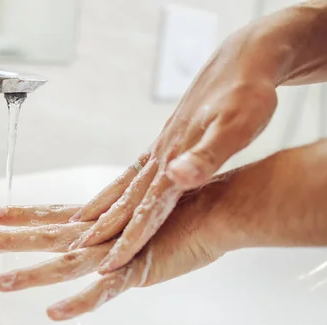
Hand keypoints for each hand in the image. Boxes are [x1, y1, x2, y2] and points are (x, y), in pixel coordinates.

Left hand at [0, 187, 225, 320]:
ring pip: (65, 264)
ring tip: (0, 281)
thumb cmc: (188, 211)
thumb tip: (107, 235)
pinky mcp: (138, 270)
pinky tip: (55, 313)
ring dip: (31, 273)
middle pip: (49, 236)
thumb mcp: (145, 219)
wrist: (220, 207)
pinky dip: (80, 302)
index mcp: (104, 220)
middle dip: (11, 239)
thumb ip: (123, 226)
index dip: (25, 214)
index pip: (56, 216)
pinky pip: (104, 291)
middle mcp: (104, 233)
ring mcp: (118, 252)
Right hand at [66, 23, 283, 274]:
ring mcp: (160, 149)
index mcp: (175, 160)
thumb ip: (207, 155)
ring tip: (79, 227)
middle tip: (78, 252)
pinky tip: (113, 197)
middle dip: (102, 228)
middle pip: (126, 201)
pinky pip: (132, 174)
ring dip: (102, 209)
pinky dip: (116, 190)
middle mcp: (161, 157)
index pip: (146, 209)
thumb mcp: (238, 126)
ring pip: (123, 187)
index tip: (108, 263)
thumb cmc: (248, 94)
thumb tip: (177, 176)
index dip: (128, 238)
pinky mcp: (165, 143)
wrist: (244, 60)